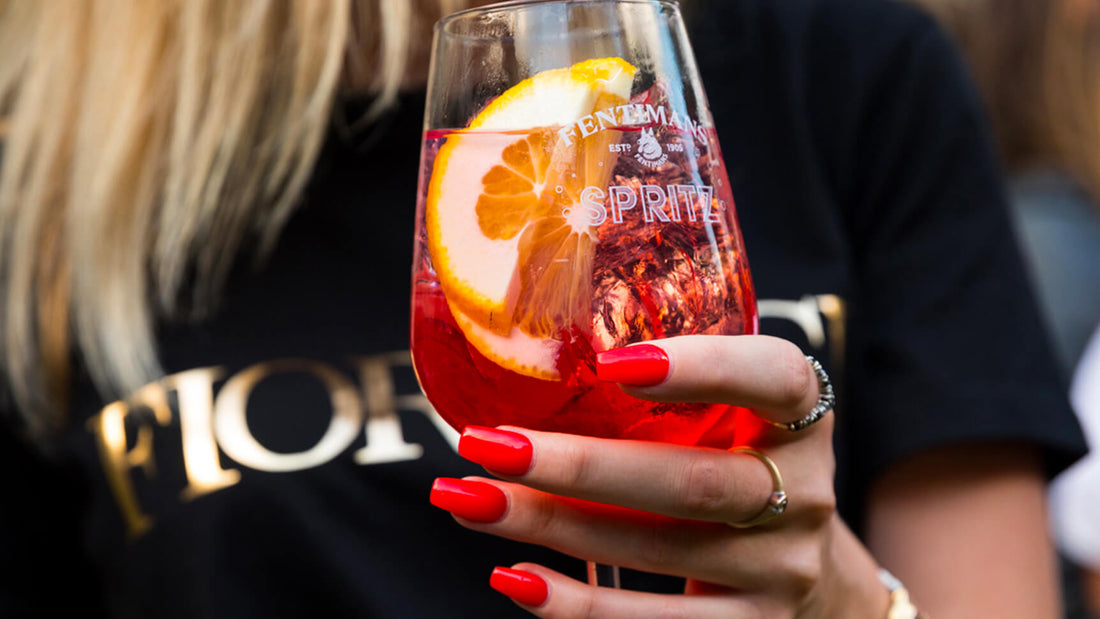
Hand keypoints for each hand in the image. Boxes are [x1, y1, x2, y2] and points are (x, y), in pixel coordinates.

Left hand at [430, 335, 887, 617]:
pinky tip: (514, 576)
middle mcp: (801, 494)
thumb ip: (671, 385)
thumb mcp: (729, 416)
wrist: (809, 574)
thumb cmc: (736, 464)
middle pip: (694, 482)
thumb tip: (525, 348)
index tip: (613, 364)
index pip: (776, 379)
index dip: (703, 367)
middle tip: (485, 444)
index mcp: (800, 418)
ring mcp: (780, 570)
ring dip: (551, 525)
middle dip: (578, 465)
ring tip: (468, 499)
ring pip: (660, 551)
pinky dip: (578, 606)